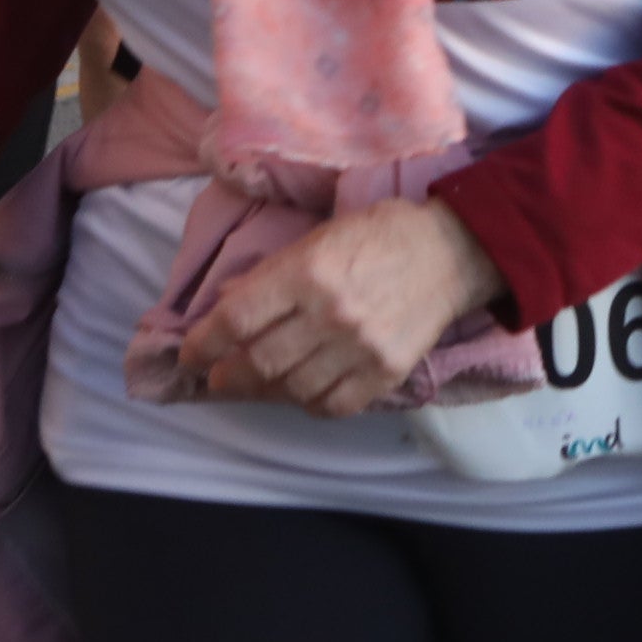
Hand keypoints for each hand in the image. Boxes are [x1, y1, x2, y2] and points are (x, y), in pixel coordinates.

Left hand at [181, 198, 506, 416]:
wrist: (450, 252)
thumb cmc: (378, 236)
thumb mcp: (317, 238)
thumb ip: (272, 274)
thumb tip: (227, 306)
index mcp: (307, 272)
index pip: (237, 320)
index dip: (203, 343)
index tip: (191, 354)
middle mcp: (330, 313)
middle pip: (259, 361)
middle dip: (227, 376)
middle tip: (218, 379)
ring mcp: (360, 347)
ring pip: (292, 388)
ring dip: (265, 391)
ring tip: (257, 385)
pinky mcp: (386, 372)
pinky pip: (332, 405)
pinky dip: (308, 403)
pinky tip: (301, 392)